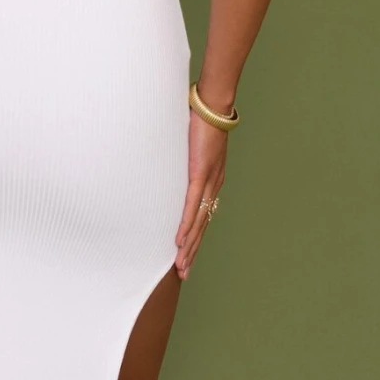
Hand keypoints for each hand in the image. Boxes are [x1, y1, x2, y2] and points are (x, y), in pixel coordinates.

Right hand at [174, 111, 226, 278]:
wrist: (212, 106)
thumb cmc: (200, 122)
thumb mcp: (189, 148)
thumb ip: (182, 161)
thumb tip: (166, 164)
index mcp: (212, 182)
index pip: (203, 217)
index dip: (196, 239)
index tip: (188, 256)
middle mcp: (213, 187)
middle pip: (202, 227)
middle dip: (192, 252)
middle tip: (183, 273)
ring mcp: (208, 182)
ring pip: (198, 222)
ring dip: (189, 247)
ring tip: (181, 266)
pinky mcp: (201, 174)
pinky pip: (192, 206)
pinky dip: (186, 225)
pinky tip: (181, 241)